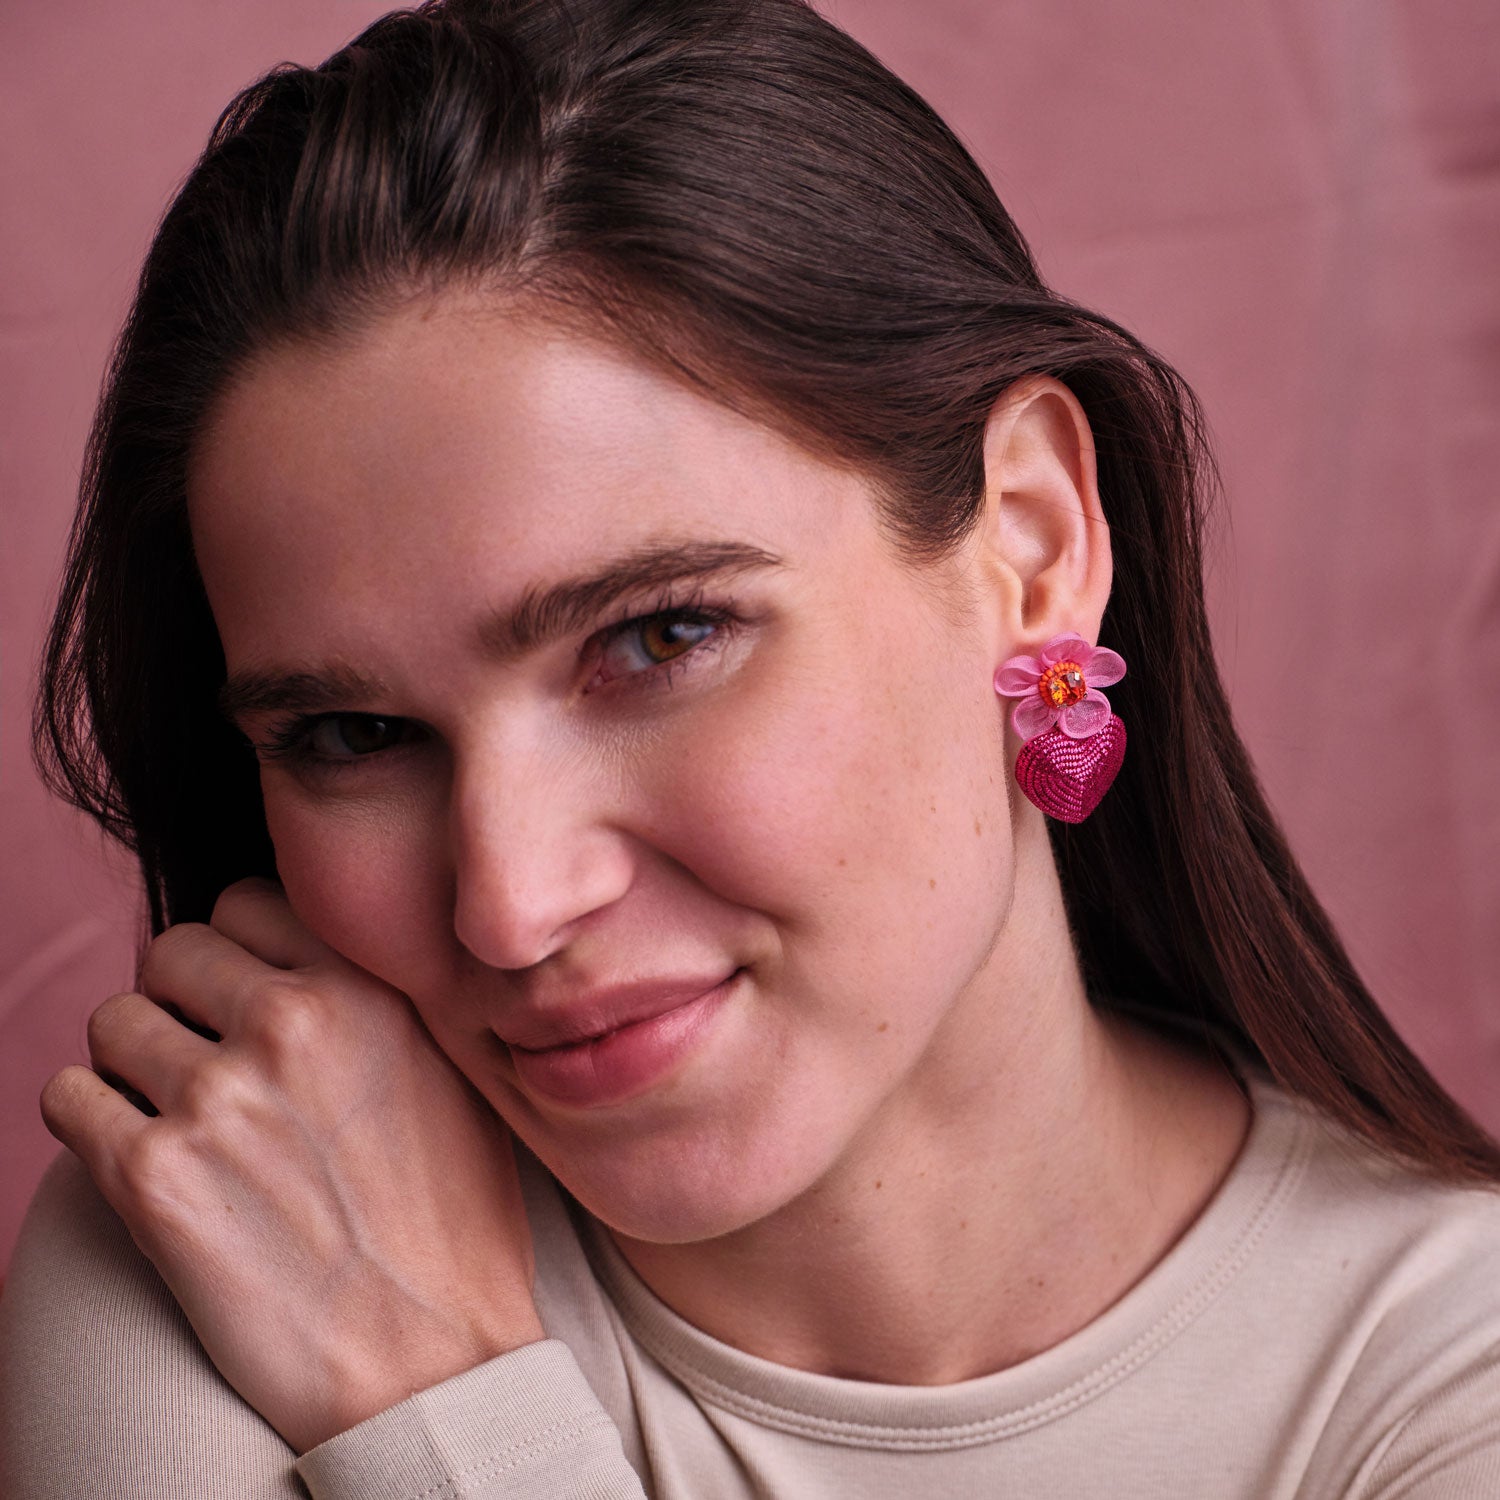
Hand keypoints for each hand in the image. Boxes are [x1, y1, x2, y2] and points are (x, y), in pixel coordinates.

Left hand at [41, 878, 544, 1453]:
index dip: (242, 951)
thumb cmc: (457, 1220)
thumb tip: (303, 959)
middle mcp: (289, 1025)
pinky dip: (92, 1120)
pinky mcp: (151, 1182)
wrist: (434, 1357)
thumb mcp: (455, 1070)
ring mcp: (215, 1099)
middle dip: (182, 1000)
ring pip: (113, 1022)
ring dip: (135, 1063)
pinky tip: (140, 1156)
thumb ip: (379, 998)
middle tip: (210, 1058)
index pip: (247, 902)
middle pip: (171, 952)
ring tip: (179, 1117)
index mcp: (367, 988)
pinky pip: (68, 1099)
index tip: (248, 996)